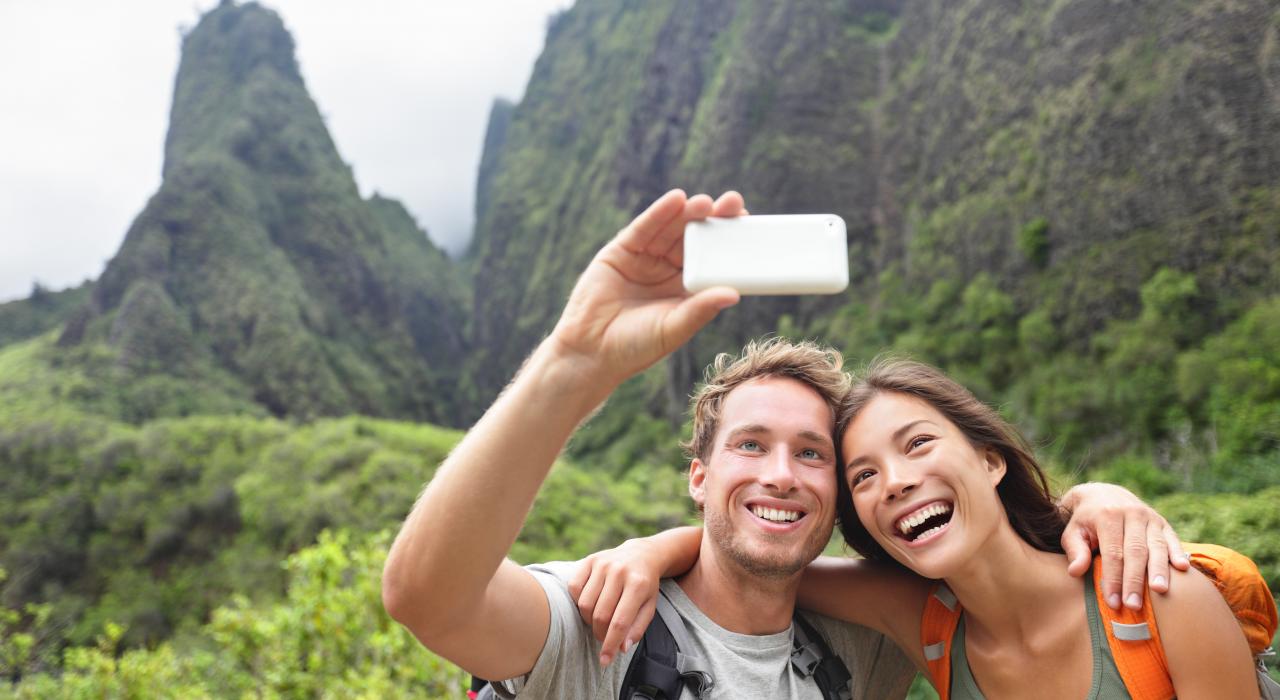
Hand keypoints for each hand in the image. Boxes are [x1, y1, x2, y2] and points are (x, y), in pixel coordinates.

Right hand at [549, 190, 744, 386]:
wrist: (590, 351)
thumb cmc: (636, 347)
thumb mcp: (674, 328)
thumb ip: (700, 309)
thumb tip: (734, 294)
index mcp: (687, 289)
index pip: (713, 258)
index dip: (729, 241)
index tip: (749, 224)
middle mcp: (669, 269)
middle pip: (695, 238)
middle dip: (713, 219)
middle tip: (733, 203)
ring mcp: (646, 258)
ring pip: (671, 229)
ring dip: (689, 213)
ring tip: (705, 202)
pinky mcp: (622, 250)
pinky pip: (643, 228)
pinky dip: (659, 213)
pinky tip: (676, 200)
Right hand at [568, 539, 663, 666]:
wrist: (641, 555)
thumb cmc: (645, 586)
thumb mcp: (649, 607)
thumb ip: (637, 629)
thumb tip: (621, 648)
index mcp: (638, 584)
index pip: (620, 622)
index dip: (610, 644)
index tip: (604, 661)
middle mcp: (619, 572)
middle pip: (600, 614)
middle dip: (599, 633)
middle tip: (602, 637)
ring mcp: (603, 564)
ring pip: (585, 603)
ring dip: (588, 619)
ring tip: (597, 620)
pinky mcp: (589, 560)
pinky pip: (574, 587)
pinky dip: (577, 601)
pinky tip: (589, 603)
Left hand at [1059, 482, 1189, 609]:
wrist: (1103, 494)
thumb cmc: (1085, 521)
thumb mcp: (1073, 532)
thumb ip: (1075, 550)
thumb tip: (1075, 572)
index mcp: (1107, 516)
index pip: (1112, 553)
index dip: (1113, 579)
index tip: (1113, 602)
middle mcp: (1131, 513)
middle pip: (1136, 551)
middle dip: (1135, 580)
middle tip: (1134, 605)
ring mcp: (1149, 517)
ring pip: (1156, 546)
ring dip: (1159, 570)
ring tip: (1160, 592)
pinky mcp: (1162, 522)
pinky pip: (1172, 538)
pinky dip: (1178, 553)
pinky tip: (1183, 569)